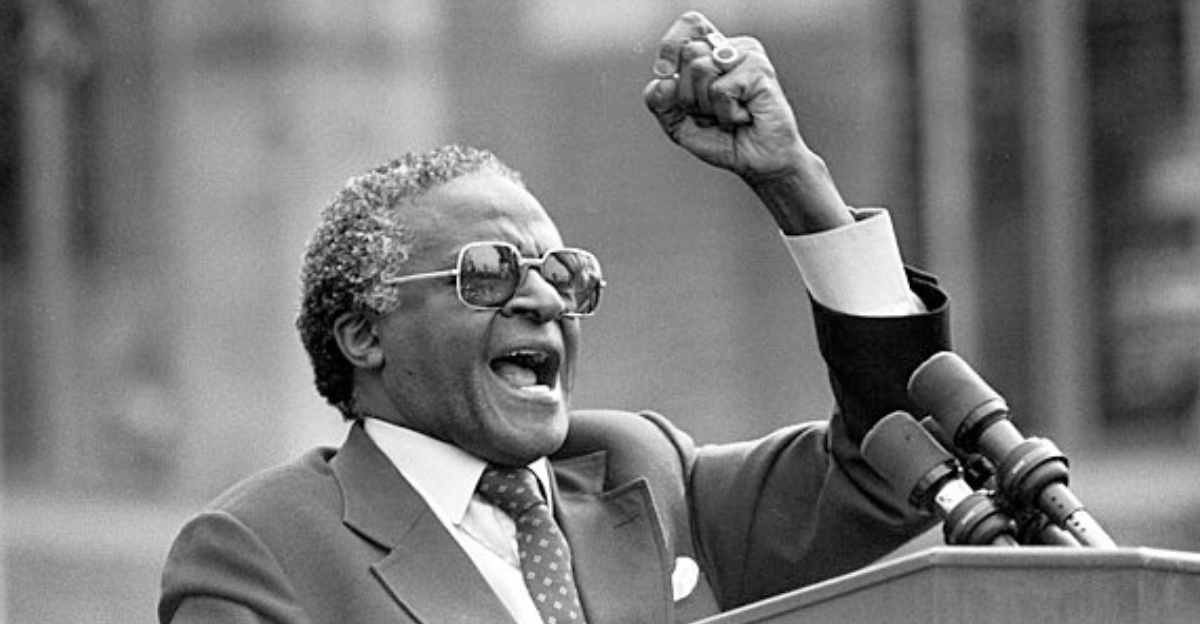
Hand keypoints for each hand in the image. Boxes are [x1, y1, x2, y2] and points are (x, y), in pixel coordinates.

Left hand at [643, 12, 852, 233]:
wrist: (757, 162)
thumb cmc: (723, 139)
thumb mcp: (678, 123)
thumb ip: (659, 101)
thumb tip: (663, 82)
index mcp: (712, 52)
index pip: (690, 25)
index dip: (671, 45)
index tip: (666, 72)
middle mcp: (730, 49)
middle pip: (688, 52)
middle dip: (689, 95)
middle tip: (712, 111)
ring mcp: (747, 56)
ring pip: (701, 68)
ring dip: (708, 106)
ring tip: (729, 114)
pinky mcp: (760, 70)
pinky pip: (721, 89)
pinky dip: (726, 113)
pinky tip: (743, 116)